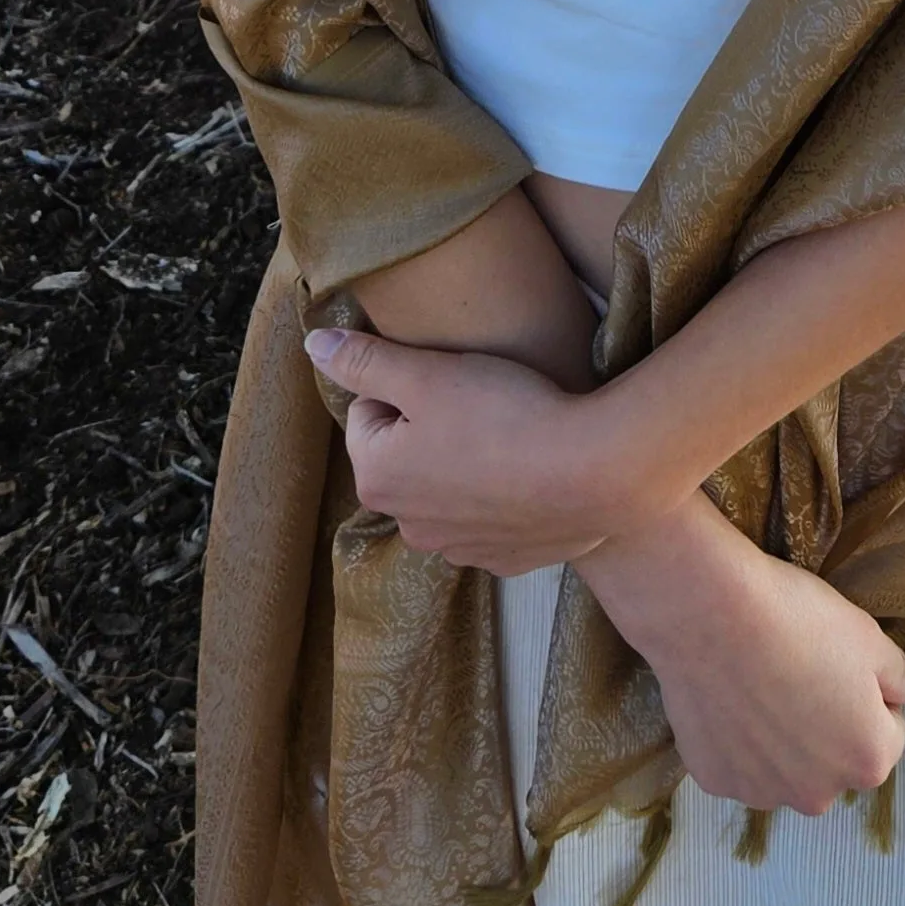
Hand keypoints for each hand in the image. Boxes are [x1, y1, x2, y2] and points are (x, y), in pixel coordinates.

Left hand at [305, 326, 620, 572]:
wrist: (590, 473)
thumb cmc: (503, 414)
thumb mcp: (427, 373)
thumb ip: (364, 359)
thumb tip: (314, 344)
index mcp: (377, 476)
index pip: (369, 412)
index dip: (409, 386)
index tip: (451, 382)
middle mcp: (407, 525)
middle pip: (406, 455)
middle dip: (432, 429)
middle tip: (482, 404)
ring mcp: (457, 549)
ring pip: (447, 489)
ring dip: (466, 465)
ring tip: (510, 437)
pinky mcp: (504, 560)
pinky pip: (490, 519)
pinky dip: (502, 496)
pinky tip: (531, 474)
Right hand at [577, 495, 904, 815]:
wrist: (711, 614)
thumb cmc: (800, 622)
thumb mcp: (868, 638)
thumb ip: (902, 676)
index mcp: (868, 761)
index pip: (888, 736)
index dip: (870, 698)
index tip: (842, 666)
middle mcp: (818, 794)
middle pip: (835, 761)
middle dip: (827, 728)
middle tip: (802, 673)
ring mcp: (761, 793)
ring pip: (786, 769)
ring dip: (783, 741)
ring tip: (763, 683)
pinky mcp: (715, 782)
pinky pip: (740, 765)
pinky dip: (739, 742)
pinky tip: (730, 698)